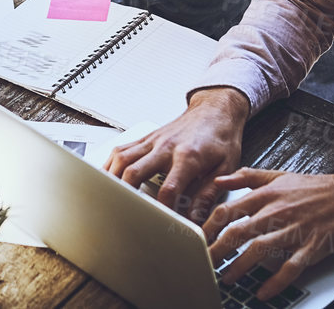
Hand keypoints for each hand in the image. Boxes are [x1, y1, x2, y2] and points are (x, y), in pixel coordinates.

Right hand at [105, 87, 249, 219]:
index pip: (168, 189)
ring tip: (108, 197)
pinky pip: (122, 149)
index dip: (163, 210)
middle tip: (122, 213)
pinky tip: (108, 176)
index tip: (162, 224)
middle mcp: (166, 147)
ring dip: (111, 178)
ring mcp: (153, 140)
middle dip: (124, 195)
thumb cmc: (222, 137)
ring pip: (122, 158)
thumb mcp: (225, 168)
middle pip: (134, 172)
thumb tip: (196, 219)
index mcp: (188, 157)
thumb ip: (208, 195)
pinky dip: (111, 163)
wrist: (216, 109)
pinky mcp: (147, 137)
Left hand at [204, 166, 333, 300]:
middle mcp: (277, 212)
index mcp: (267, 195)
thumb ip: (247, 177)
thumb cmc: (313, 187)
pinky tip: (263, 291)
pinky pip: (290, 267)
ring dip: (240, 266)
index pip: (229, 210)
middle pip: (239, 232)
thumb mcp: (277, 175)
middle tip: (205, 262)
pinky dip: (276, 281)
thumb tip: (219, 180)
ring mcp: (294, 230)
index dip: (210, 226)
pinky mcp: (311, 247)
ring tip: (227, 278)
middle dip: (218, 249)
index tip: (198, 238)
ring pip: (260, 250)